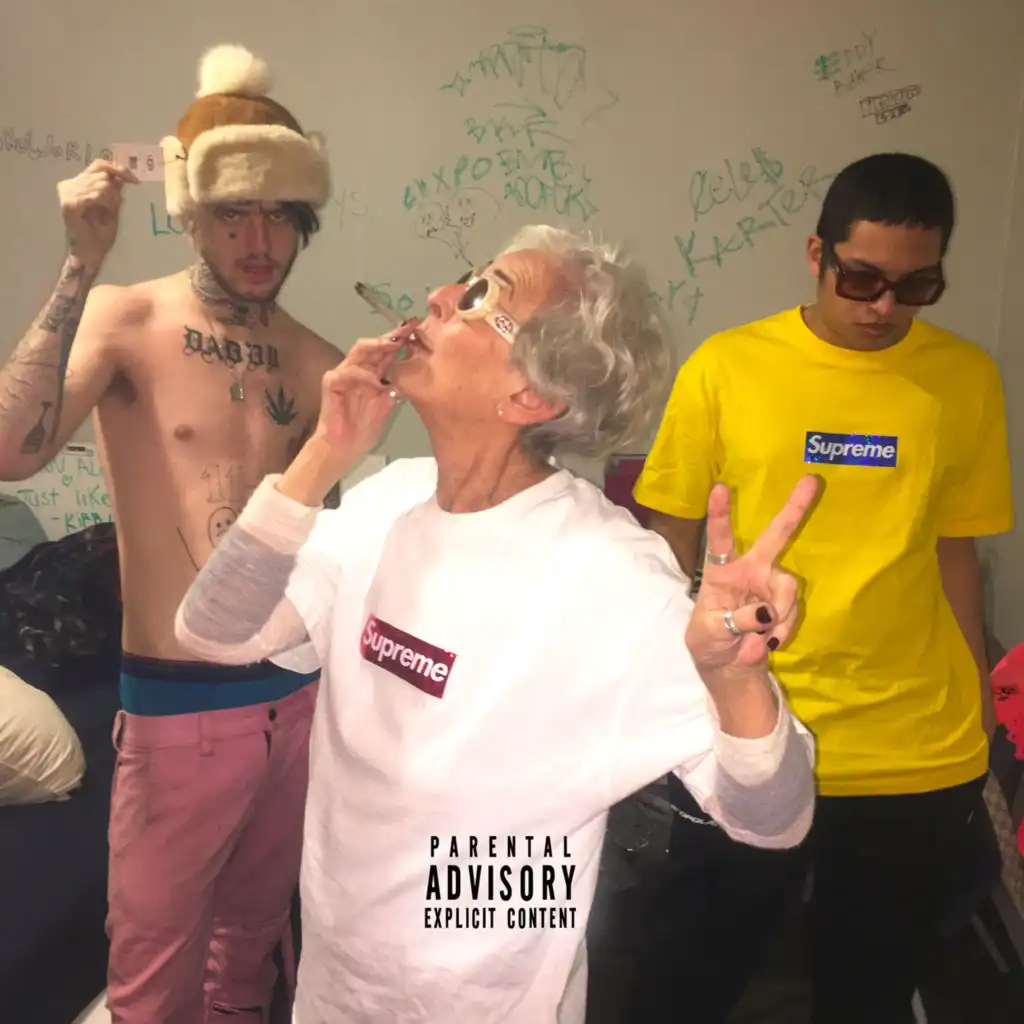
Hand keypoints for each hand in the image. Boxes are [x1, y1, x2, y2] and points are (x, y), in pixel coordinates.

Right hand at [58, 159, 137, 267]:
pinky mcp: (69, 203)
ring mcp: (67, 192)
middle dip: (114, 192)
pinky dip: (104, 204)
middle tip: (111, 209)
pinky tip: (100, 214)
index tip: (135, 180)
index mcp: (77, 183)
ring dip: (110, 200)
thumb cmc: (100, 234)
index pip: (99, 165)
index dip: (118, 169)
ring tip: (104, 214)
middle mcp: (69, 184)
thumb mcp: (113, 207)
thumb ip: (114, 190)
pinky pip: (96, 194)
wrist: (91, 253)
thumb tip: (121, 175)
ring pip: (101, 183)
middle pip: (102, 173)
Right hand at [313, 327, 413, 460]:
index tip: (417, 331)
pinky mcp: (331, 382)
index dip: (400, 341)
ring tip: (395, 345)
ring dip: (378, 346)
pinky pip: (348, 371)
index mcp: (371, 374)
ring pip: (360, 350)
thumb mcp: (386, 406)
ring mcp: (343, 374)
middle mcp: (357, 370)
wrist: (344, 448)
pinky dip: (364, 375)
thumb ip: (395, 389)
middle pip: (373, 345)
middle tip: (407, 329)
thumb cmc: (363, 430)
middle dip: (391, 336)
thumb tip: (413, 373)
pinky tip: (377, 383)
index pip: (386, 352)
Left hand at [686, 475, 819, 679]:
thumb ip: (733, 621)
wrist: (729, 666)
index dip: (719, 515)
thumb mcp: (707, 634)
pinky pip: (792, 612)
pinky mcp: (786, 604)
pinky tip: (768, 644)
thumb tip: (765, 612)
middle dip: (795, 508)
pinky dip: (782, 632)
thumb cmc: (709, 641)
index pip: (720, 539)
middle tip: (812, 481)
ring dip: (777, 617)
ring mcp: (771, 585)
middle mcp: (751, 570)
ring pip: (787, 588)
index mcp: (721, 571)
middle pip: (775, 535)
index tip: (719, 488)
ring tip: (758, 639)